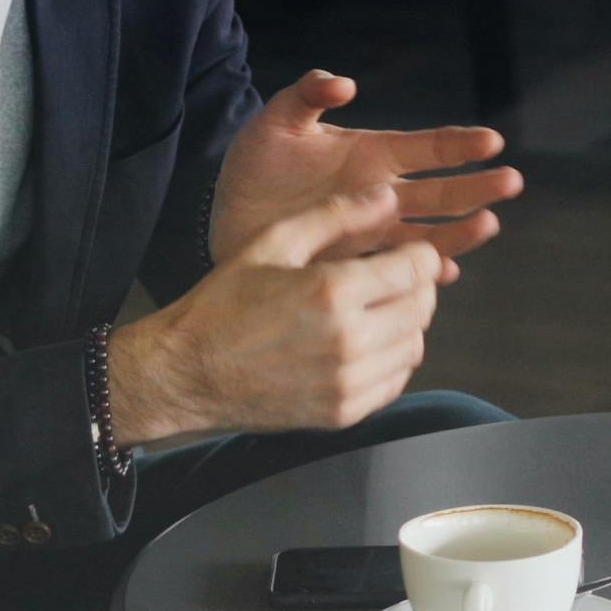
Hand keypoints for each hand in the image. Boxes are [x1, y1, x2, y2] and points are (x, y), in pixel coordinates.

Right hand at [116, 186, 444, 440]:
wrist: (186, 373)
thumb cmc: (224, 305)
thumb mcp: (273, 243)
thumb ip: (336, 216)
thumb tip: (388, 196)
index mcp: (333, 291)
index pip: (418, 268)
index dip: (418, 254)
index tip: (402, 252)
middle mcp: (349, 341)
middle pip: (423, 308)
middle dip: (415, 287)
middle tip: (387, 279)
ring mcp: (348, 383)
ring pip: (415, 346)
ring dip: (405, 325)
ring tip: (372, 312)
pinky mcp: (343, 414)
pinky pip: (395, 382)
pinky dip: (391, 361)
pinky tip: (362, 345)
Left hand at [213, 71, 521, 269]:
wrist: (225, 220)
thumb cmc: (253, 168)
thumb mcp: (274, 123)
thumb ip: (306, 96)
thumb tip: (344, 83)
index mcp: (372, 156)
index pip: (427, 148)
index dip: (459, 144)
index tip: (491, 142)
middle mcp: (383, 196)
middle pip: (442, 192)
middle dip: (477, 187)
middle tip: (511, 182)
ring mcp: (374, 234)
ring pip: (430, 233)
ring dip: (461, 231)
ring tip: (489, 225)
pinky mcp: (358, 266)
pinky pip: (399, 272)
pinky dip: (422, 273)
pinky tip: (442, 274)